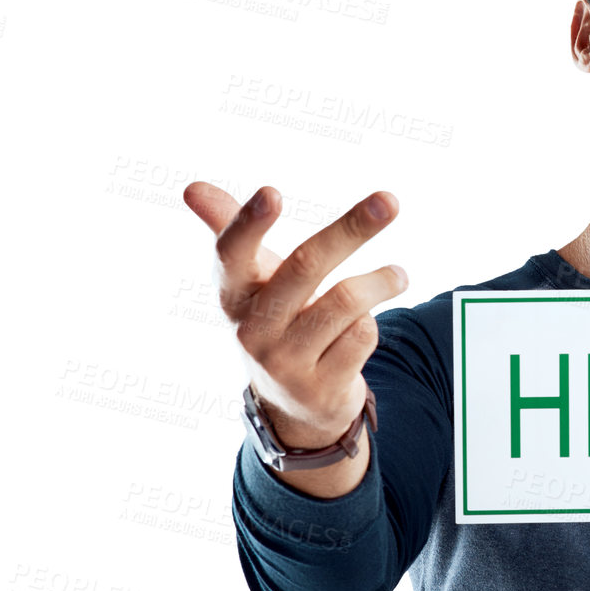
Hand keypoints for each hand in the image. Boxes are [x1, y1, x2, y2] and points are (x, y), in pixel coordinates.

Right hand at [182, 182, 407, 448]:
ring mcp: (285, 362)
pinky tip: (364, 326)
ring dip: (380, 283)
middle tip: (390, 201)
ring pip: (345, 302)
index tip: (272, 192)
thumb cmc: (275, 318)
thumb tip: (191, 187)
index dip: (248, 223)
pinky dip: (372, 323)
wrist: (295, 403)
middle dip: (352, 229)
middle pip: (306, 266)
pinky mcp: (320, 387)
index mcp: (233, 295)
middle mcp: (253, 329)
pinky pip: (362, 335)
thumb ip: (228, 228)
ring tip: (399, 276)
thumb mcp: (252, 280)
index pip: (232, 254)